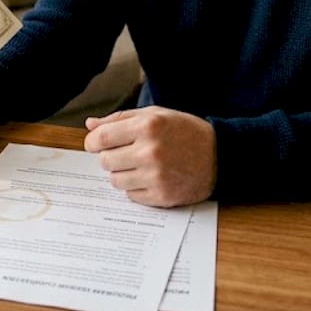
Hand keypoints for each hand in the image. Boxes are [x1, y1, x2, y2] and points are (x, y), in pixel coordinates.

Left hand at [83, 106, 215, 206]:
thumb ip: (120, 119)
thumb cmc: (185, 131)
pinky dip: (136, 188)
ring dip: (123, 174)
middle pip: (105, 161)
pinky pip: (131, 195)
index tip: (95, 144)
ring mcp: (156, 176)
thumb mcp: (155, 115)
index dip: (93, 142)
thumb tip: (91, 125)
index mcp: (147, 126)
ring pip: (115, 180)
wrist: (219, 155)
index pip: (101, 138)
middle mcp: (150, 151)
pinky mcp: (161, 195)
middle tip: (127, 153)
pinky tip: (152, 177)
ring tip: (141, 165)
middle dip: (111, 157)